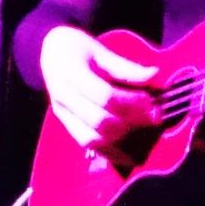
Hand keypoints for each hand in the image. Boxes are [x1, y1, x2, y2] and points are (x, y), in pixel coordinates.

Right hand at [40, 25, 159, 158]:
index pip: (105, 96)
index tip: (151, 100)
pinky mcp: (66, 125)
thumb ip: (125, 67)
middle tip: (155, 117)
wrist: (49, 53)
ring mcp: (63, 114)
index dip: (132, 102)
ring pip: (92, 139)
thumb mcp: (100, 50)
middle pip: (100, 121)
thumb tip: (155, 75)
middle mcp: (63, 98)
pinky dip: (109, 152)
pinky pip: (86, 145)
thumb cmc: (78, 49)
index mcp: (72, 75)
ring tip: (144, 133)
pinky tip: (129, 156)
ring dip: (122, 139)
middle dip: (131, 122)